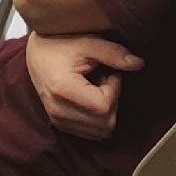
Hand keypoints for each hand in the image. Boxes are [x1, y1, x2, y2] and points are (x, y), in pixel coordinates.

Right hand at [24, 33, 143, 139]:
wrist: (36, 51)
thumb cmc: (59, 43)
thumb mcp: (88, 42)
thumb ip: (114, 53)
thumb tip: (138, 64)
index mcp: (63, 90)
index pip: (105, 107)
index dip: (114, 89)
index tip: (109, 73)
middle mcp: (58, 110)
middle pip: (106, 123)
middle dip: (112, 102)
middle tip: (103, 80)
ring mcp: (57, 119)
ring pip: (101, 132)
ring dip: (105, 112)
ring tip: (95, 89)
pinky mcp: (59, 123)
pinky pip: (91, 133)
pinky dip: (97, 119)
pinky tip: (89, 98)